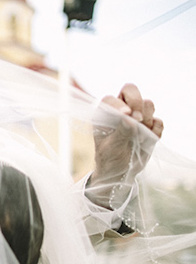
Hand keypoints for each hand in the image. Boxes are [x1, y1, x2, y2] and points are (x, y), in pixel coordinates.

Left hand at [87, 84, 163, 207]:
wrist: (120, 172)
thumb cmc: (108, 158)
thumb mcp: (111, 148)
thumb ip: (120, 133)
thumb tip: (129, 118)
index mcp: (104, 114)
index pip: (111, 98)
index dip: (120, 104)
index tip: (126, 115)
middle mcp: (120, 111)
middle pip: (131, 90)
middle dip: (137, 102)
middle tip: (138, 119)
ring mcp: (137, 117)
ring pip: (148, 103)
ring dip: (147, 119)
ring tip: (138, 136)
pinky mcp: (150, 126)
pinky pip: (158, 121)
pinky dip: (155, 130)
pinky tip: (145, 141)